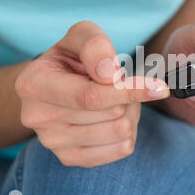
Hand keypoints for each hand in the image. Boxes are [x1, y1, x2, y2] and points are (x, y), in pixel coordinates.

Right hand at [15, 21, 169, 166]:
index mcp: (34, 85)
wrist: (54, 84)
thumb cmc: (72, 58)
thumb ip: (94, 45)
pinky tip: (113, 118)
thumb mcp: (81, 36)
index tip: (160, 87)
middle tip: (118, 84)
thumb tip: (109, 75)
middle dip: (128, 96)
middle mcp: (37, 117)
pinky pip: (120, 150)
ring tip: (115, 100)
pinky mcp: (69, 158)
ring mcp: (52, 142)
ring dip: (129, 113)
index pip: (91, 96)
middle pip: (112, 115)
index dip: (130, 91)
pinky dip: (128, 132)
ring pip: (120, 132)